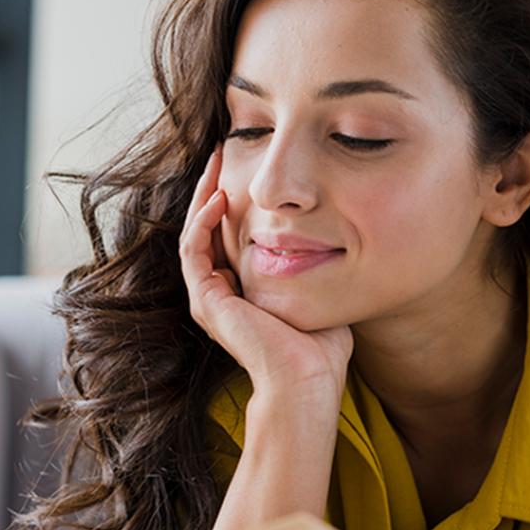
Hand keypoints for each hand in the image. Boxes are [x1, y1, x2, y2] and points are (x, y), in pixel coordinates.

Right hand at [179, 146, 353, 396]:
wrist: (307, 379)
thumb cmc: (321, 346)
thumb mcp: (317, 290)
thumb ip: (314, 265)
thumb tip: (335, 236)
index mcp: (242, 291)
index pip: (229, 236)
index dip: (233, 201)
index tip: (246, 168)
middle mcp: (220, 293)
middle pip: (207, 229)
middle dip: (214, 188)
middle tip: (222, 150)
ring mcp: (209, 298)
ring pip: (195, 233)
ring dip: (203, 195)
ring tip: (215, 162)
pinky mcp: (206, 300)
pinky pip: (194, 250)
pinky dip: (202, 222)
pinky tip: (219, 198)